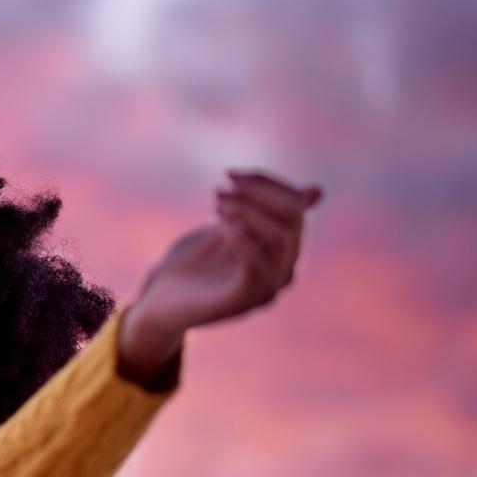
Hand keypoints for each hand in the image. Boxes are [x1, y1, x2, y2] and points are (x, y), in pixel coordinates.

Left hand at [133, 167, 324, 340]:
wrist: (159, 303)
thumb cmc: (193, 265)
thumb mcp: (228, 228)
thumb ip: (261, 209)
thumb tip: (317, 190)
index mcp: (283, 252)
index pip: (295, 208)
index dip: (266, 184)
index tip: (231, 174)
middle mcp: (284, 271)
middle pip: (292, 219)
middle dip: (256, 194)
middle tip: (219, 190)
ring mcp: (267, 289)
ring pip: (279, 238)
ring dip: (248, 211)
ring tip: (215, 205)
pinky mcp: (244, 301)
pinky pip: (257, 267)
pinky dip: (243, 240)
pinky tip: (222, 226)